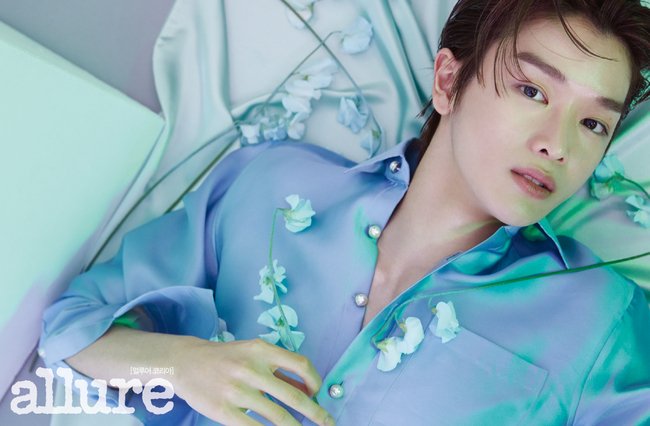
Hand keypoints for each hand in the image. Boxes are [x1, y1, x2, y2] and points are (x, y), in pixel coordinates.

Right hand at [172, 337, 334, 424]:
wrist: (186, 362)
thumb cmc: (226, 359)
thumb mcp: (253, 355)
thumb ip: (279, 372)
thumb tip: (308, 392)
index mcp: (261, 350)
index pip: (300, 364)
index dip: (314, 381)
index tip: (317, 393)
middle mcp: (251, 368)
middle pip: (293, 396)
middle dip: (315, 413)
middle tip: (328, 423)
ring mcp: (237, 390)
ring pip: (277, 416)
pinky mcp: (224, 410)